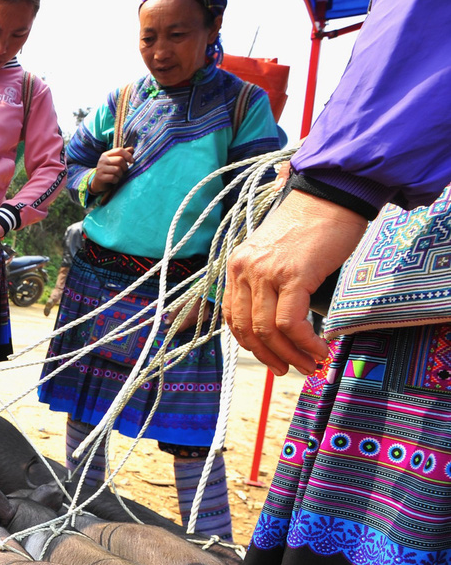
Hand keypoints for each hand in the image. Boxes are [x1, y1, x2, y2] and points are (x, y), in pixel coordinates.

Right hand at [88, 147, 133, 194]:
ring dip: (120, 174)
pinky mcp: (100, 177)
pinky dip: (116, 180)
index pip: (119, 150)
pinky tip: (114, 180)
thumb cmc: (110, 170)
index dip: (128, 155)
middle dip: (125, 167)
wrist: (99, 182)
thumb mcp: (115, 161)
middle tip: (124, 170)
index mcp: (106, 154)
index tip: (132, 161)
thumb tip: (131, 149)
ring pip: (117, 170)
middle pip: (120, 160)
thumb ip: (123, 154)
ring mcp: (100, 168)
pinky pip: (113, 178)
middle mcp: (102, 160)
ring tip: (118, 175)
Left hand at [165, 300, 211, 334]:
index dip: (172, 331)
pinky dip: (188, 321)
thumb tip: (166, 323)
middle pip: (184, 327)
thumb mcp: (180, 305)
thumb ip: (173, 314)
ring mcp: (200, 321)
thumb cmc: (191, 298)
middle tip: (169, 328)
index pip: (180, 328)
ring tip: (176, 321)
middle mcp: (196, 320)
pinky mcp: (203, 319)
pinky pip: (194, 322)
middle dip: (176, 328)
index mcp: (190, 317)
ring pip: (189, 325)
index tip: (165, 331)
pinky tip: (185, 317)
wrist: (205, 295)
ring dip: (182, 324)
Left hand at [223, 189, 366, 374]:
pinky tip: (319, 348)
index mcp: (237, 266)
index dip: (250, 344)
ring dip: (290, 355)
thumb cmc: (312, 226)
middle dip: (269, 356)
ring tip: (310, 365)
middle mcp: (245, 269)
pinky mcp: (293, 275)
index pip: (232, 317)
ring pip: (267, 330)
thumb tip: (278, 324)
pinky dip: (304, 342)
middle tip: (291, 369)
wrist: (332, 194)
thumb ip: (269, 284)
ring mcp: (267, 272)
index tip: (270, 357)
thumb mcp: (277, 255)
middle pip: (247, 329)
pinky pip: (290, 323)